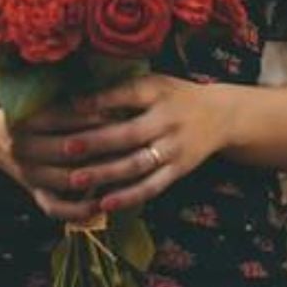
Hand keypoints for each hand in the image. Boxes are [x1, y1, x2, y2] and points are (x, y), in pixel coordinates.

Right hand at [0, 102, 112, 222]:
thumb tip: (111, 100)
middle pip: (66, 149)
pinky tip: (102, 205)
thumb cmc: (32, 114)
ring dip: (96, 176)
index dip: (91, 115)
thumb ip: (70, 101)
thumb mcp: (42, 101)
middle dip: (100, 146)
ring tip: (124, 170)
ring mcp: (27, 174)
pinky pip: (56, 207)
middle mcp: (22, 148)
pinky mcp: (34, 193)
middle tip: (130, 141)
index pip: (61, 117)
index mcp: (24, 120)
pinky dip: (79, 210)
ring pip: (65, 179)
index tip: (118, 110)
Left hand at [40, 73, 237, 214]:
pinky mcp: (179, 171)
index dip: (102, 100)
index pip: (129, 94)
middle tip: (65, 148)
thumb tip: (78, 96)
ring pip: (137, 164)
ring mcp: (175, 149)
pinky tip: (105, 203)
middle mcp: (168, 121)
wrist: (221, 115)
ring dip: (106, 173)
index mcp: (159, 93)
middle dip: (96, 141)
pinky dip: (128, 196)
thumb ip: (123, 89)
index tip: (73, 105)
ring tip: (76, 179)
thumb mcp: (155, 83)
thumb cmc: (176, 96)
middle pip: (129, 133)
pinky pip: (152, 187)